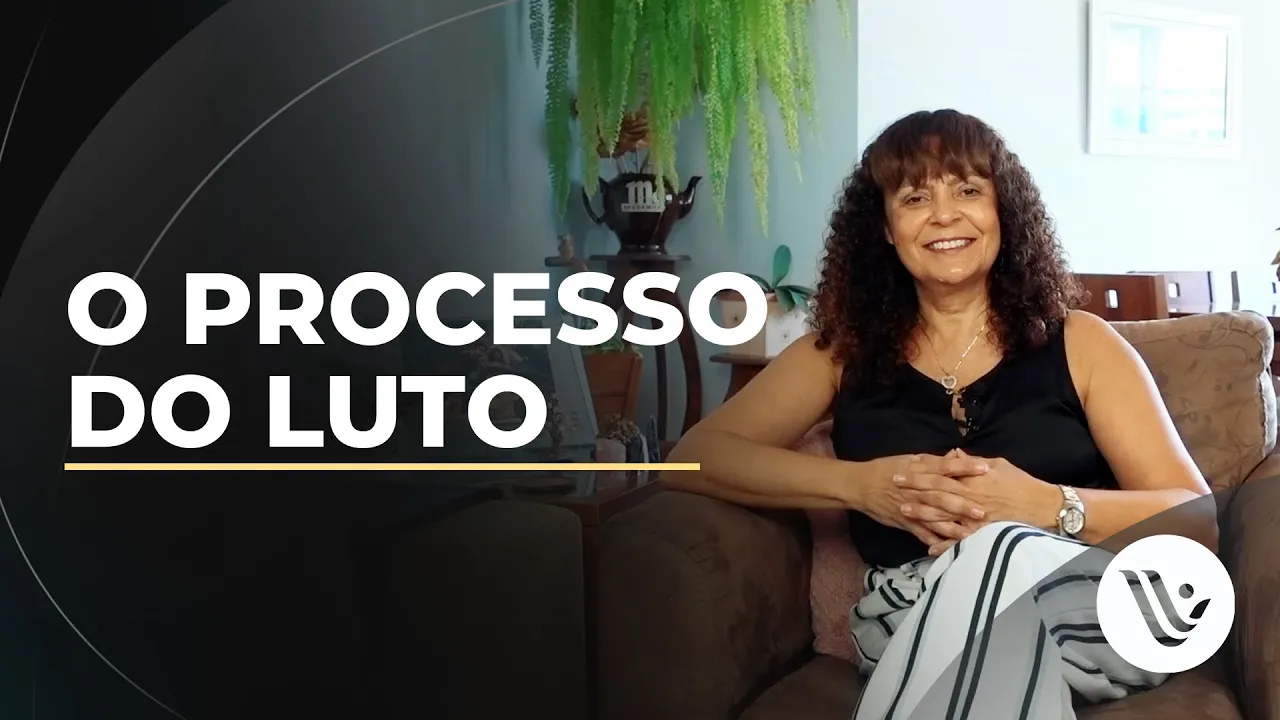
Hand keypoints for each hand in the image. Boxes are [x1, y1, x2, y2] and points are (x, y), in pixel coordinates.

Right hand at [859, 453, 990, 551]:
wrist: (861, 485)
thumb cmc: (886, 469)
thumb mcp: (909, 459)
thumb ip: (932, 461)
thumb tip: (955, 457)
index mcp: (919, 471)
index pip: (946, 468)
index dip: (965, 468)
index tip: (985, 468)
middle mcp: (917, 490)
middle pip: (942, 496)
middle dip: (962, 504)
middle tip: (983, 511)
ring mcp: (911, 507)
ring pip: (934, 518)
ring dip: (952, 527)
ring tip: (970, 534)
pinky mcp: (905, 522)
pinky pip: (921, 533)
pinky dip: (932, 541)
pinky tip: (947, 548)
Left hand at [897, 449, 1061, 553]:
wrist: (1044, 506)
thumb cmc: (1021, 483)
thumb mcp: (997, 464)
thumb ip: (972, 462)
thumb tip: (953, 454)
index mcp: (974, 478)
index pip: (940, 472)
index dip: (921, 471)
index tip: (903, 468)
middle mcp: (971, 497)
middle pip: (936, 492)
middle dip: (914, 489)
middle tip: (894, 486)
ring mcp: (976, 517)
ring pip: (943, 515)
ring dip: (922, 513)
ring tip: (903, 511)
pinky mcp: (983, 533)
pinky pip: (960, 541)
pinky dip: (944, 545)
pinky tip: (928, 547)